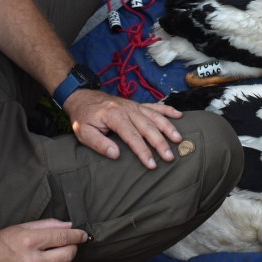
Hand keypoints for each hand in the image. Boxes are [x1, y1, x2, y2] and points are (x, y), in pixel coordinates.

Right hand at [0, 219, 86, 261]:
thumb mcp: (18, 228)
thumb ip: (45, 225)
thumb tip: (67, 225)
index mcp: (28, 242)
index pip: (63, 238)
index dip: (76, 235)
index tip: (82, 234)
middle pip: (68, 255)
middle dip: (72, 248)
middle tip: (69, 244)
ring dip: (58, 260)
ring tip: (45, 255)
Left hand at [62, 89, 182, 167]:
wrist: (82, 97)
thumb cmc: (84, 117)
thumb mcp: (84, 132)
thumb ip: (99, 143)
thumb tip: (116, 154)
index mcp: (115, 116)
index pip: (132, 137)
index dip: (143, 151)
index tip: (152, 164)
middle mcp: (128, 109)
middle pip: (148, 127)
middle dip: (160, 143)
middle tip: (170, 157)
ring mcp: (134, 106)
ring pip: (155, 116)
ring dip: (168, 127)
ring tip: (178, 139)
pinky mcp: (137, 105)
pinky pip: (155, 106)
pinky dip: (167, 110)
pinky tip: (179, 115)